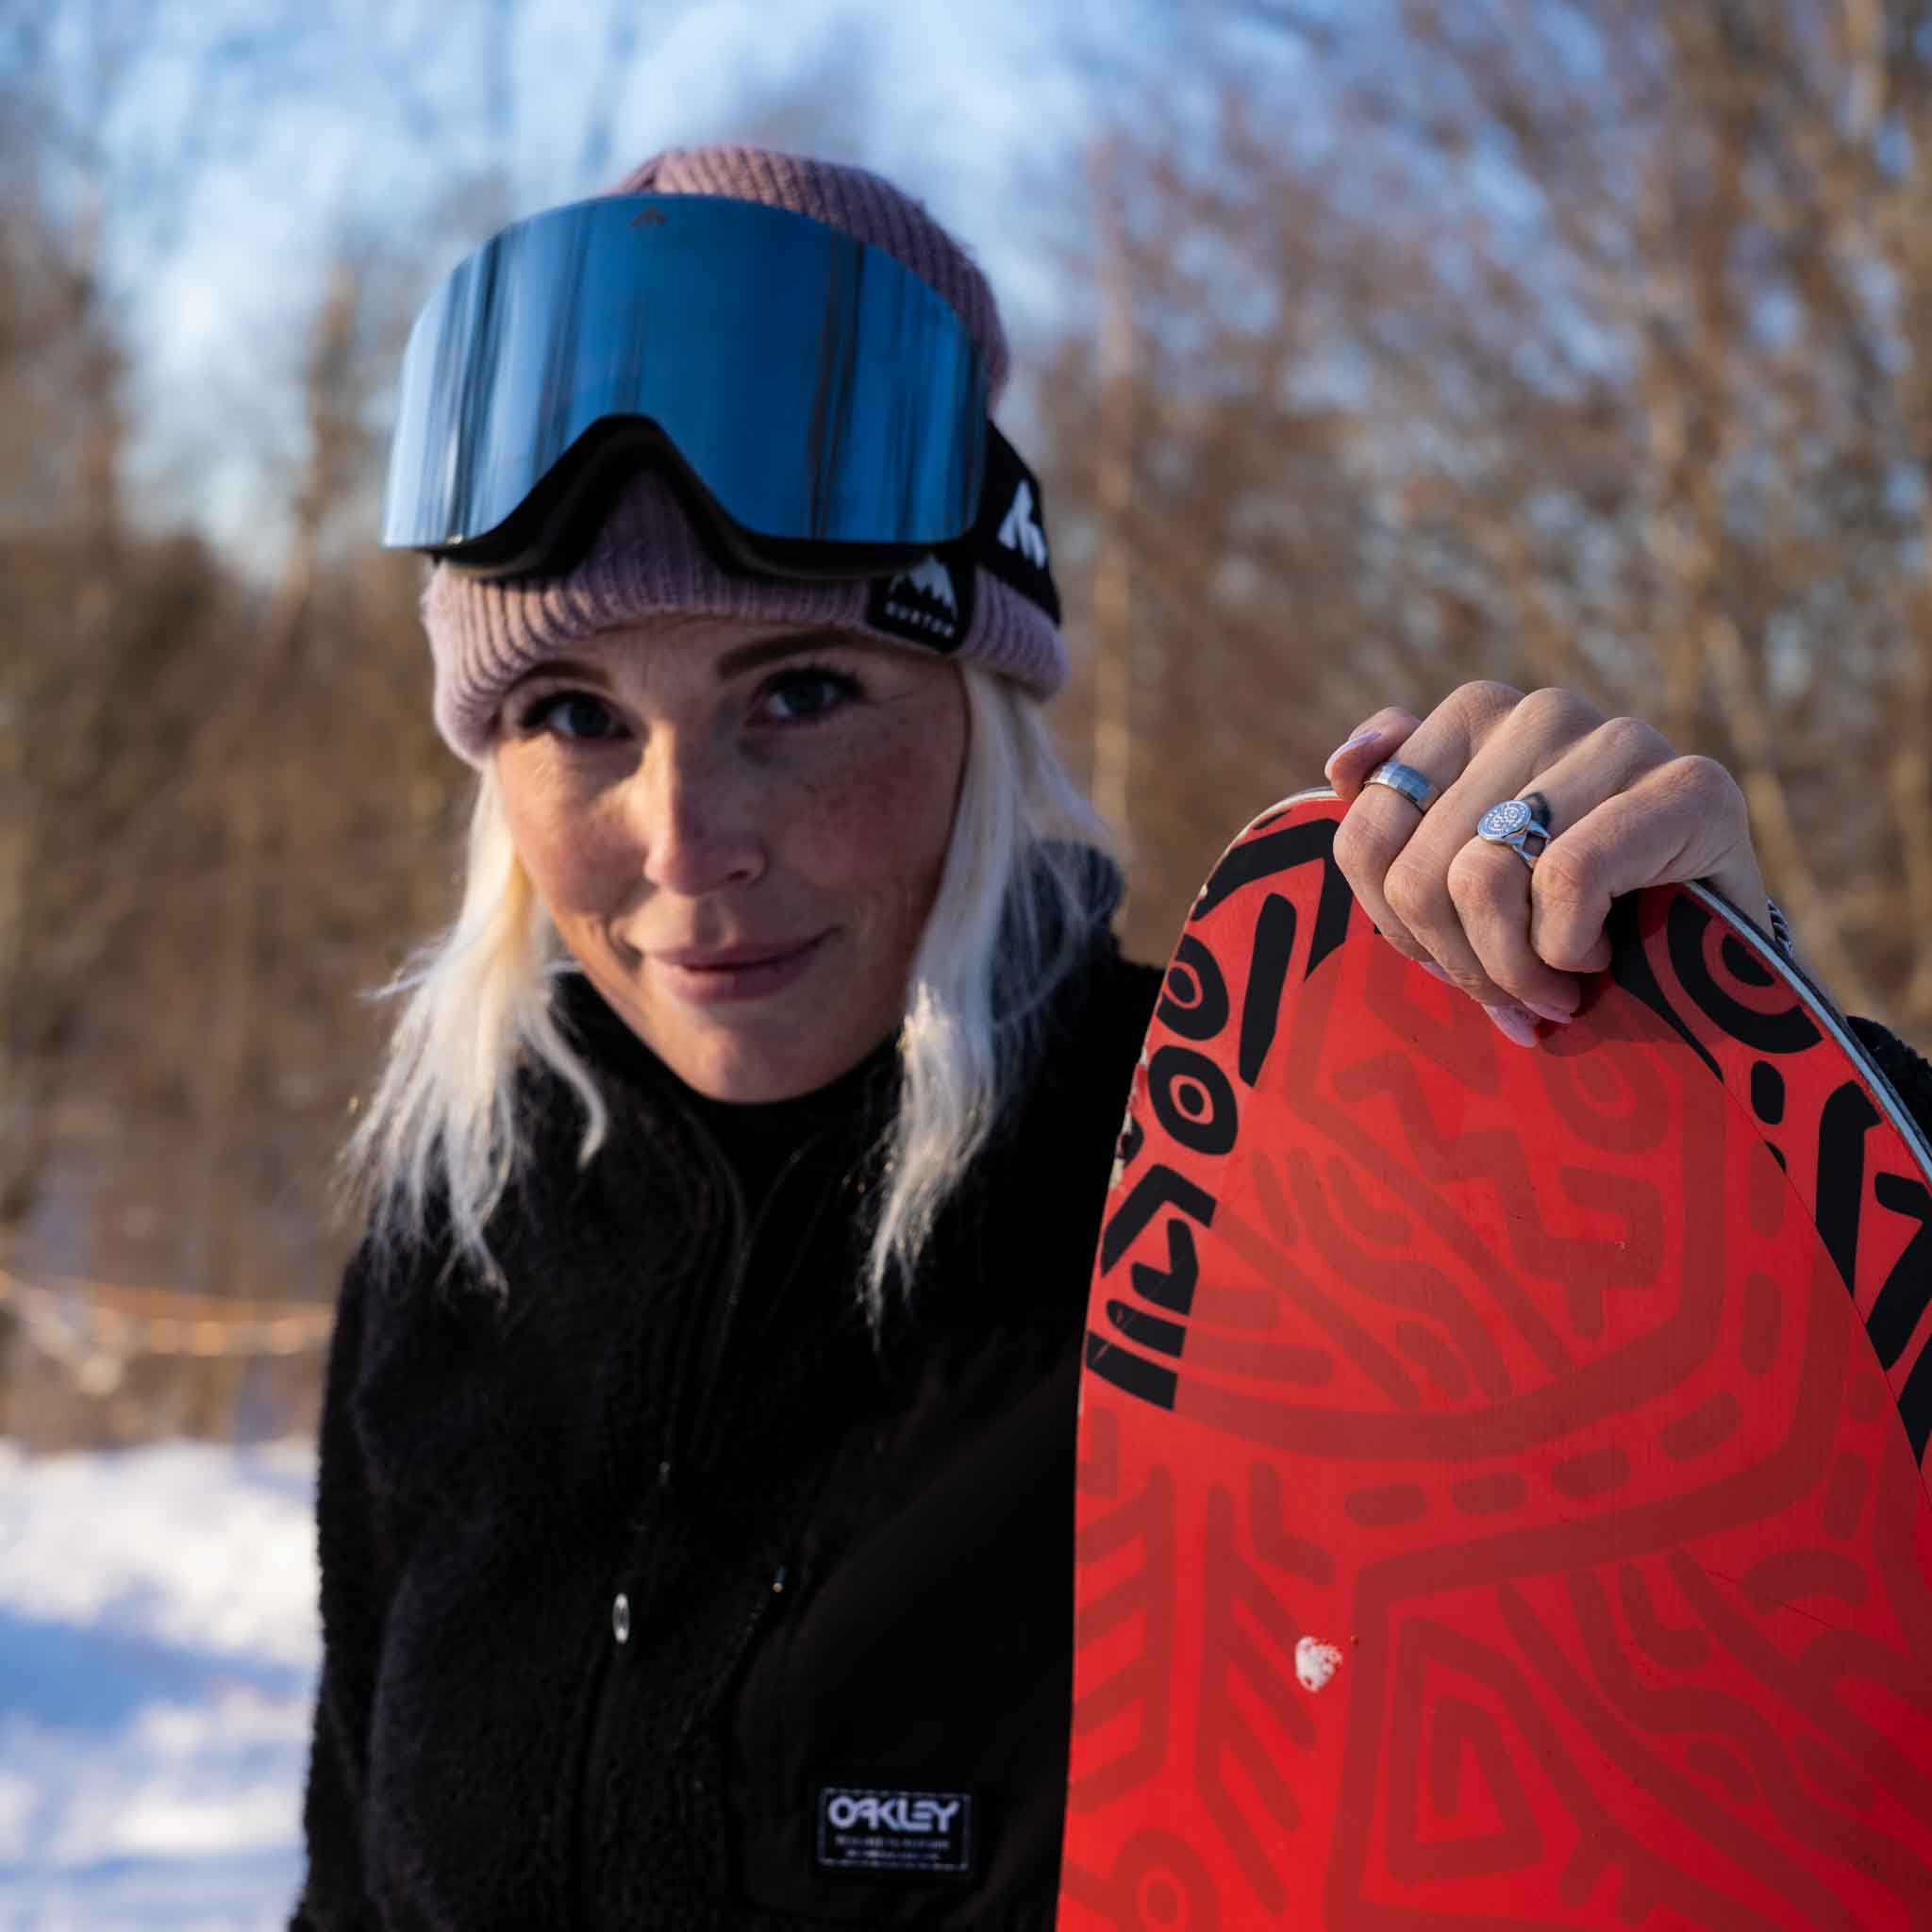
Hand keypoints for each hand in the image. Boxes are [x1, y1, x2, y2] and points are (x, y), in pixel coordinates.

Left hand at [1322, 683, 1768, 1041]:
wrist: (1714, 956)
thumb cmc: (1572, 917)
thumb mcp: (1468, 869)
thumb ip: (1397, 804)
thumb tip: (1343, 765)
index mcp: (1473, 717)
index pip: (1366, 837)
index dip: (1396, 928)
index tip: (1446, 961)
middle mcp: (1539, 712)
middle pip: (1419, 872)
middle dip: (1460, 962)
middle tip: (1512, 995)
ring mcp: (1617, 737)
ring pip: (1483, 880)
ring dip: (1515, 968)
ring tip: (1555, 985)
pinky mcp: (1691, 784)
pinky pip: (1568, 880)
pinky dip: (1571, 947)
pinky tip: (1601, 956)